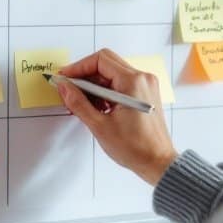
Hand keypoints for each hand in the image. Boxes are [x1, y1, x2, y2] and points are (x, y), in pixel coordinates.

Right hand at [58, 48, 177, 185]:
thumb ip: (78, 102)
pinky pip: (121, 83)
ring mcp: (145, 85)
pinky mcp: (145, 94)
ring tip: (82, 103)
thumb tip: (64, 87)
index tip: (65, 77)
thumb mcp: (99, 125)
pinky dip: (106, 91)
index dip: (78, 67)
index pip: (100, 60)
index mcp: (133, 82)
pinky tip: (97, 107)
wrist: (157, 162)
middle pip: (106, 64)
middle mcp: (142, 78)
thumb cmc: (136, 148)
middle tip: (70, 89)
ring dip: (95, 85)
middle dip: (85, 75)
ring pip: (113, 74)